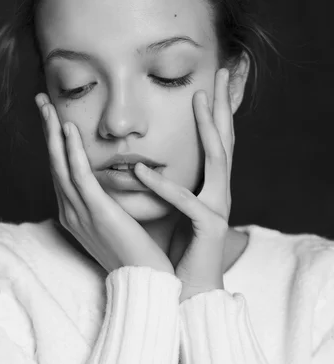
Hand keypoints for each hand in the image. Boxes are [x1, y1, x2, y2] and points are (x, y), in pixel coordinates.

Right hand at [35, 94, 173, 275]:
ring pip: (61, 165)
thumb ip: (112, 201)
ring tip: (47, 105)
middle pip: (54, 163)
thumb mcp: (120, 222)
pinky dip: (71, 151)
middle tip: (40, 101)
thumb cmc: (140, 253)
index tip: (54, 118)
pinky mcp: (97, 213)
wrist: (149, 282)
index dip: (55, 143)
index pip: (62, 171)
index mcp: (77, 214)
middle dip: (47, 130)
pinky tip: (67, 129)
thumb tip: (122, 180)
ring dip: (53, 133)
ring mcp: (81, 213)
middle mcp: (72, 212)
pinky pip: (79, 176)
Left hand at [133, 68, 232, 302]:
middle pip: (225, 140)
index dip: (214, 111)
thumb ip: (163, 184)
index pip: (214, 141)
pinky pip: (185, 202)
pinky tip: (141, 170)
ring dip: (209, 127)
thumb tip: (137, 160)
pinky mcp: (209, 229)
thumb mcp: (170, 209)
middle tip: (223, 72)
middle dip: (224, 105)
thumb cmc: (176, 249)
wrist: (185, 291)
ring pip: (219, 160)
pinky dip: (163, 185)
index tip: (210, 80)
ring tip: (198, 99)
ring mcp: (217, 209)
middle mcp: (218, 193)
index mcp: (208, 187)